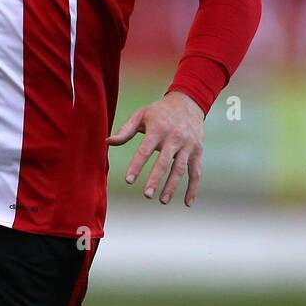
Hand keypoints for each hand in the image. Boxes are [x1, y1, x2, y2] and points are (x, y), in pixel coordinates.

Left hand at [106, 91, 203, 206]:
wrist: (189, 102)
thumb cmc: (159, 111)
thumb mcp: (141, 115)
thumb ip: (125, 131)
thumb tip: (108, 142)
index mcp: (158, 129)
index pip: (145, 150)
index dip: (137, 166)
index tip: (129, 180)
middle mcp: (174, 138)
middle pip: (164, 162)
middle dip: (155, 179)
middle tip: (146, 194)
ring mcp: (188, 145)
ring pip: (180, 169)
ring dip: (172, 186)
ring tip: (162, 201)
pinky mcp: (197, 151)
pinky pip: (196, 172)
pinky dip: (193, 188)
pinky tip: (187, 203)